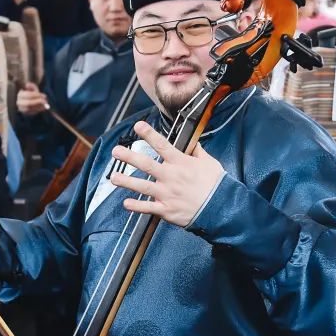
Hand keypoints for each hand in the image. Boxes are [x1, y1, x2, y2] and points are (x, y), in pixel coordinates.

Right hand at [16, 82, 47, 115]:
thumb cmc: (31, 93)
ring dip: (39, 106)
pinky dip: (38, 110)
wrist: (28, 101)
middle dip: (38, 102)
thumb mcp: (32, 89)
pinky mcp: (25, 113)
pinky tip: (43, 107)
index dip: (37, 95)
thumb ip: (32, 86)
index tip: (44, 96)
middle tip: (45, 101)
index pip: (29, 95)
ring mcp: (21, 108)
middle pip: (29, 103)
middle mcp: (19, 102)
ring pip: (30, 108)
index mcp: (20, 94)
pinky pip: (32, 112)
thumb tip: (27, 85)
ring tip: (45, 104)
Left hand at [110, 121, 224, 227]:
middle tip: (116, 151)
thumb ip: (197, 152)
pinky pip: (148, 207)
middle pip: (146, 164)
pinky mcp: (167, 210)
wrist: (222, 209)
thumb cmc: (217, 185)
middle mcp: (171, 177)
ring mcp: (167, 194)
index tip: (137, 126)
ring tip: (113, 177)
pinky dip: (136, 206)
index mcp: (181, 163)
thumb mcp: (209, 163)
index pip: (162, 145)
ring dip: (126, 181)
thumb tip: (191, 142)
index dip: (149, 134)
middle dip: (129, 157)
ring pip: (142, 186)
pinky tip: (125, 203)